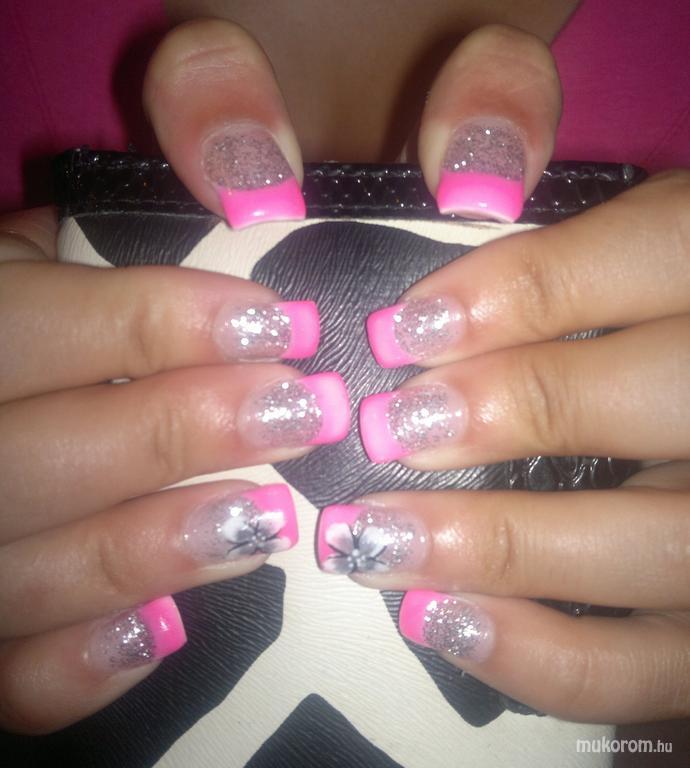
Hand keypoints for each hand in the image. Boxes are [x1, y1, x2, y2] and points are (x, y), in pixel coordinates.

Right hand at [0, 20, 360, 728]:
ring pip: (40, 571)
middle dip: (183, 431)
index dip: (161, 324)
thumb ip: (77, 242)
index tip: (282, 322)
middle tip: (304, 412)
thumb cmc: (7, 332)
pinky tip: (163, 632)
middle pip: (49, 456)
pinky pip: (16, 679)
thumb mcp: (17, 267)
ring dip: (160, 545)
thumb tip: (225, 217)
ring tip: (268, 519)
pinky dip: (84, 664)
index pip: (40, 326)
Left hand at [311, 31, 689, 721]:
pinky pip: (644, 664)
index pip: (646, 260)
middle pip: (638, 402)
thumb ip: (562, 224)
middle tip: (388, 427)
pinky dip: (539, 655)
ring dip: (495, 546)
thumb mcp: (642, 236)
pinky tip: (438, 619)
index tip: (402, 327)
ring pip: (646, 546)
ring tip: (371, 541)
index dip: (519, 292)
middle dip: (506, 411)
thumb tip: (454, 187)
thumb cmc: (660, 304)